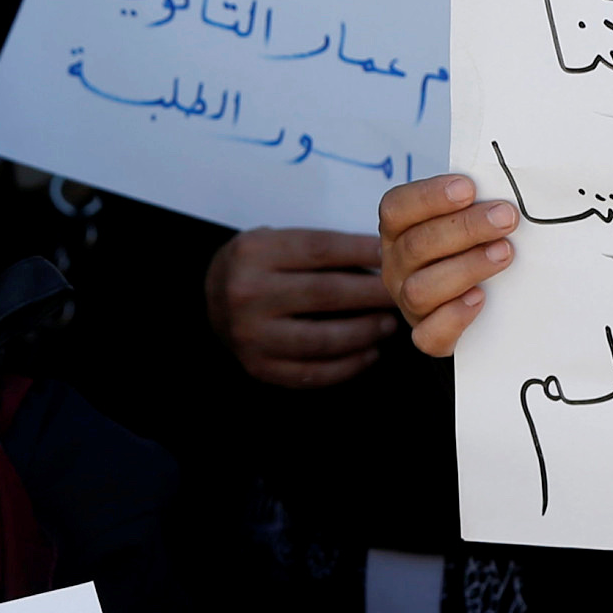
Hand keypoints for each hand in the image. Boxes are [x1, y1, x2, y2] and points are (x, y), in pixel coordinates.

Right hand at [204, 227, 393, 388]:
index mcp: (255, 253)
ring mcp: (251, 336)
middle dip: (372, 295)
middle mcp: (248, 294)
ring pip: (324, 339)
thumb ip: (320, 249)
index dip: (362, 253)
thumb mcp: (276, 240)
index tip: (393, 257)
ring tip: (389, 325)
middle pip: (326, 294)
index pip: (321, 250)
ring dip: (366, 332)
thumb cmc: (258, 265)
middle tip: (400, 295)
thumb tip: (381, 260)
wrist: (211, 297)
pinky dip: (348, 365)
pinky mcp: (259, 368)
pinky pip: (313, 372)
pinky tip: (370, 353)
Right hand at [376, 176, 519, 357]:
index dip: (429, 196)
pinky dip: (455, 316)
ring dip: (466, 268)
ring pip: (421, 289)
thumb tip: (506, 185)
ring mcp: (408, 302)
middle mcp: (397, 265)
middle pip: (416, 245)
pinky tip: (481, 298)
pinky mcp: (427, 335)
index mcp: (400, 229)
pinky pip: (429, 334)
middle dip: (464, 228)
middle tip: (506, 217)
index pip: (397, 207)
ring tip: (504, 253)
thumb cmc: (472, 248)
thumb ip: (476, 202)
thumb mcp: (467, 218)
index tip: (469, 188)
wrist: (478, 307)